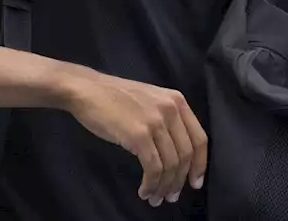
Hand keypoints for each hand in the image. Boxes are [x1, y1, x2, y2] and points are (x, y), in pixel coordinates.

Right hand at [64, 69, 207, 205]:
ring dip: (164, 187)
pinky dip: (151, 184)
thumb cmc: (115, 97)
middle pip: (186, 155)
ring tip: (155, 198)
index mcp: (177, 100)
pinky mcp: (139, 135)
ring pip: (170, 164)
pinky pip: (153, 168)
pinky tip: (144, 190)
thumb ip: (167, 119)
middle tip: (170, 196)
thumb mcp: (151, 101)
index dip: (200, 164)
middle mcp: (171, 109)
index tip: (195, 183)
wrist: (87, 90)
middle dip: (179, 181)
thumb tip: (178, 153)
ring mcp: (155, 121)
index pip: (200, 138)